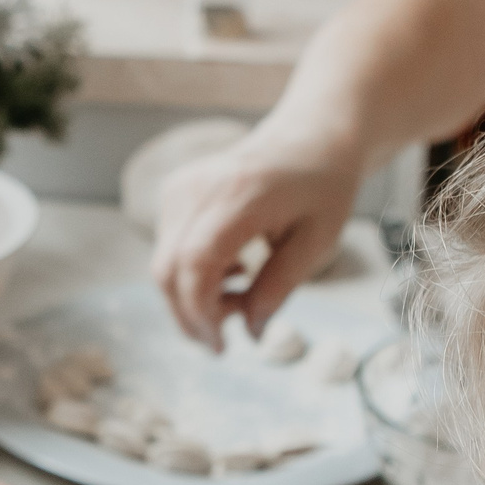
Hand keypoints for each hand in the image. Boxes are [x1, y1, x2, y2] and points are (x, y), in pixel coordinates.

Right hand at [150, 128, 362, 351]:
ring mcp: (181, 187)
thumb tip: (249, 332)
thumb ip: (279, 287)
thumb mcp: (318, 242)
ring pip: (164, 264)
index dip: (200, 311)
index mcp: (240, 195)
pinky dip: (191, 276)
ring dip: (193, 298)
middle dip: (191, 316)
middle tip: (224, 342)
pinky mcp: (174, 192)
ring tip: (241, 299)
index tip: (220, 345)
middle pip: (168, 268)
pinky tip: (232, 273)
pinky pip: (168, 249)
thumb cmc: (321, 188)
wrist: (309, 138)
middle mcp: (199, 187)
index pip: (195, 261)